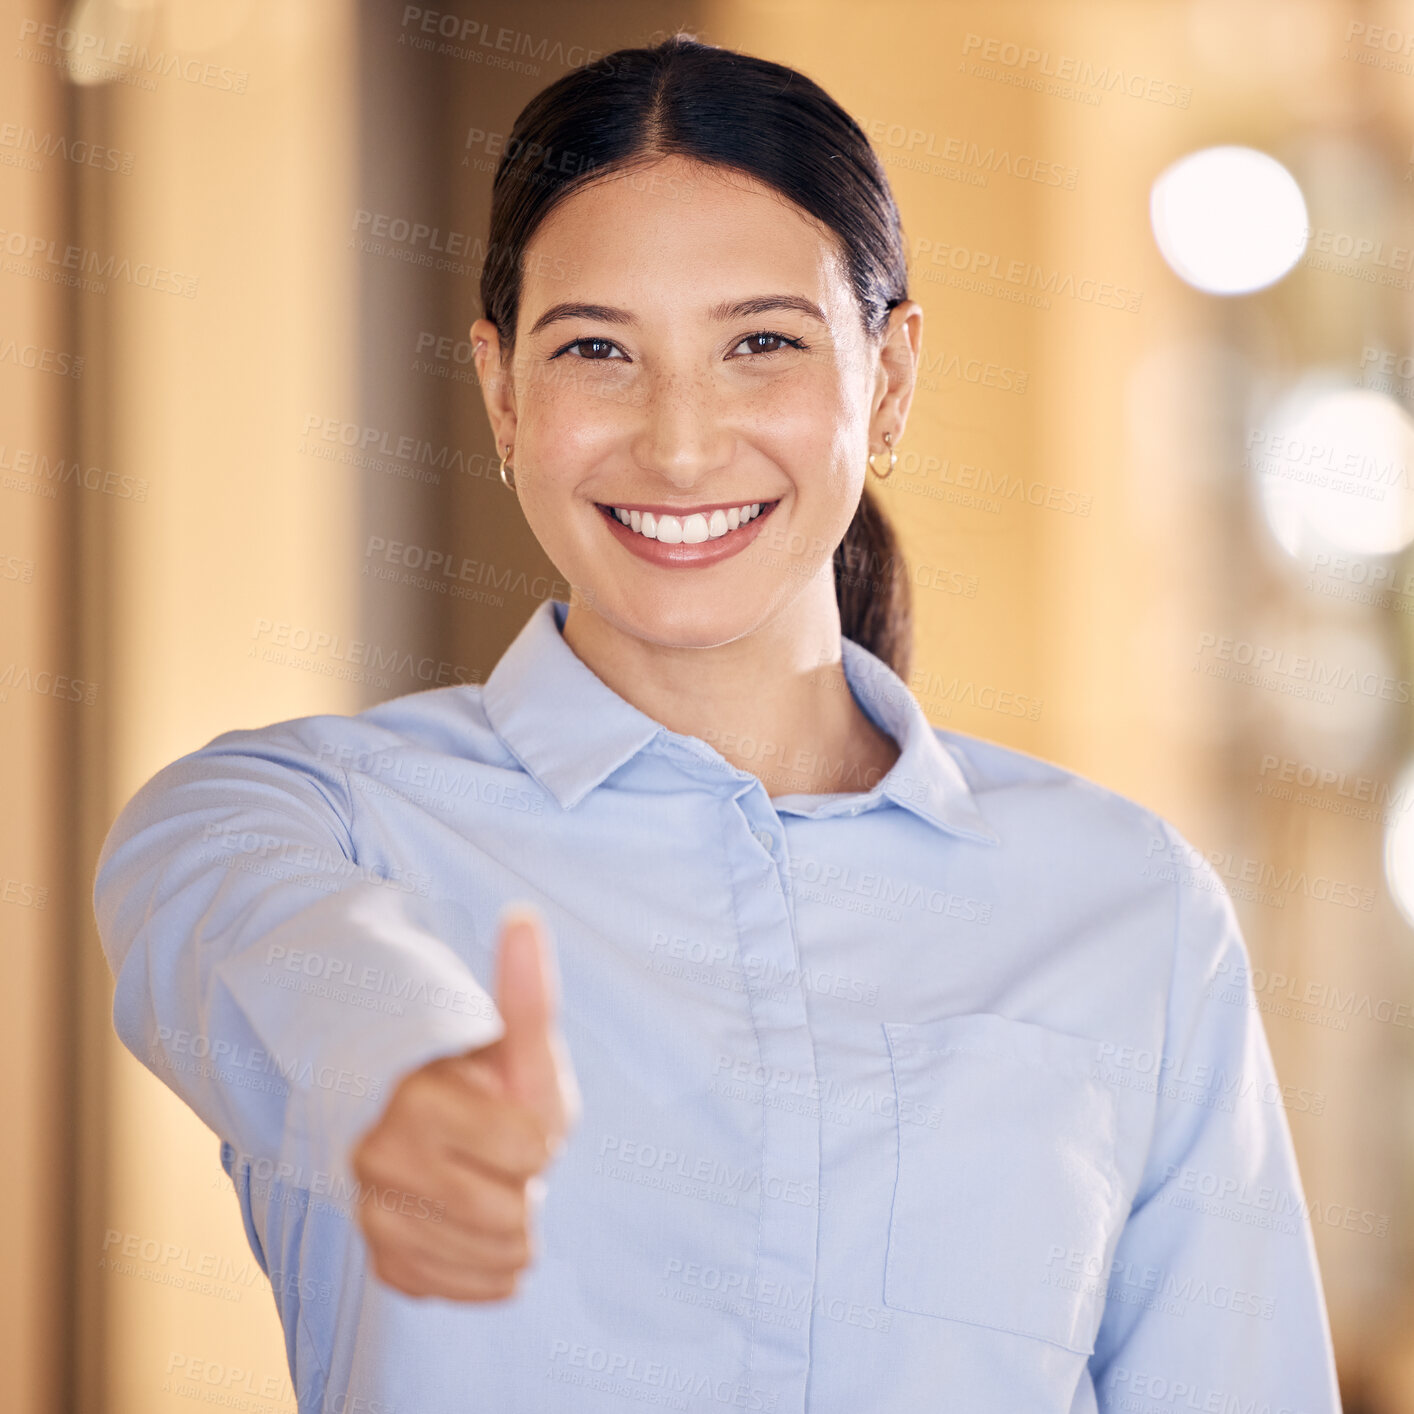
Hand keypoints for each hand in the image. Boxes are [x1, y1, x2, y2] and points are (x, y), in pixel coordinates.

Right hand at [351, 906, 579, 1299]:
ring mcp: (375, 1219)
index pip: (529, 1150)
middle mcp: (380, 1164)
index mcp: (415, 1101)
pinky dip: (490, 1265)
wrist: (414, 1115)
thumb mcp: (513, 1036)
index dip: (537, 1133)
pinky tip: (476, 1223)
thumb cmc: (480, 1072)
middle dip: (525, 1182)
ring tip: (488, 1181)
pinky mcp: (385, 1264)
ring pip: (499, 1260)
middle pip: (514, 1217)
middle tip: (501, 1153)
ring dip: (514, 1226)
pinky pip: (473, 1289)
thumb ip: (524, 990)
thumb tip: (523, 916)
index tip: (511, 1111)